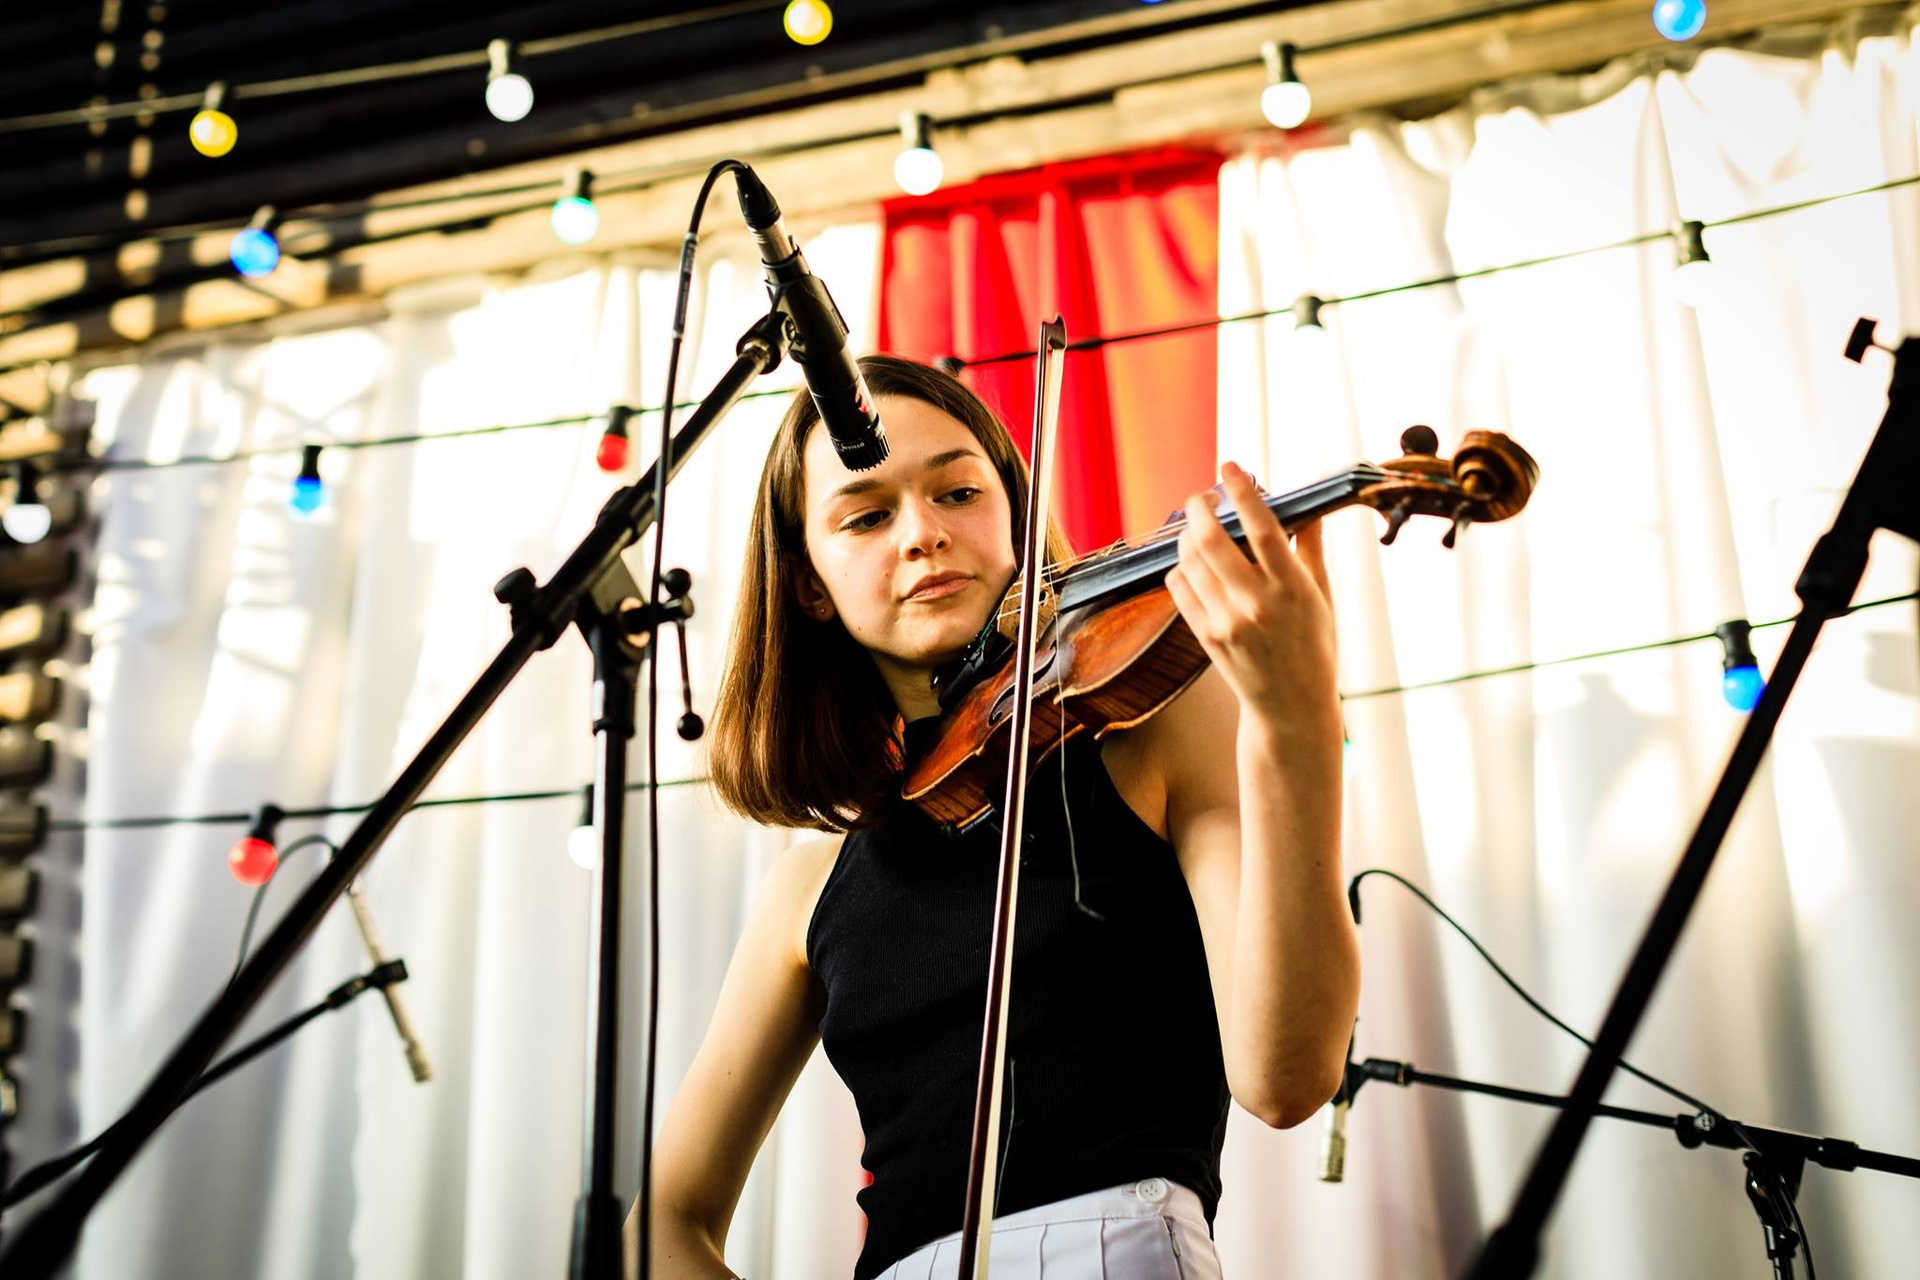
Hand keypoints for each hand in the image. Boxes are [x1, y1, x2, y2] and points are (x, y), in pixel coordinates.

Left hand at [1164, 461, 1338, 735]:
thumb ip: (1311, 549)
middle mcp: (1257, 604)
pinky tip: (1193, 563)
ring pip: (1191, 561)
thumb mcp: (1323, 597)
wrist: (1292, 706)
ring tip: (1198, 529)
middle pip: (1213, 540)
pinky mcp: (1206, 636)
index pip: (1263, 528)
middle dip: (1200, 508)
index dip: (1243, 492)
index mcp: (1293, 589)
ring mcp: (1228, 622)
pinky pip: (1180, 587)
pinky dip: (1181, 567)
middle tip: (1202, 497)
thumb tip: (1310, 507)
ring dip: (1188, 536)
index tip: (1230, 467)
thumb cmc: (1313, 648)